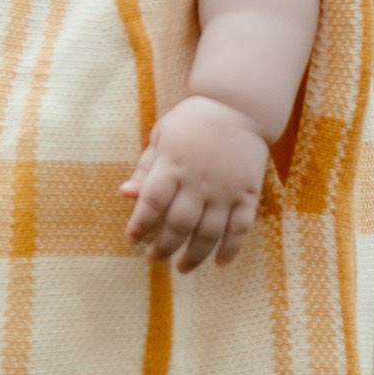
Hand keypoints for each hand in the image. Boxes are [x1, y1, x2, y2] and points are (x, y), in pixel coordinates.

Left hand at [121, 94, 272, 272]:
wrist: (238, 106)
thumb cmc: (192, 122)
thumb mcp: (161, 137)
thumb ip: (145, 168)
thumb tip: (125, 194)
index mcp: (172, 165)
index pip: (151, 202)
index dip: (140, 225)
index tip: (132, 240)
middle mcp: (198, 181)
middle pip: (179, 224)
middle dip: (163, 248)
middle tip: (153, 260)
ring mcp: (225, 189)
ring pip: (209, 233)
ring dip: (195, 255)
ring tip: (182, 268)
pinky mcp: (248, 193)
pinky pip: (241, 228)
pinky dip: (231, 248)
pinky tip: (220, 263)